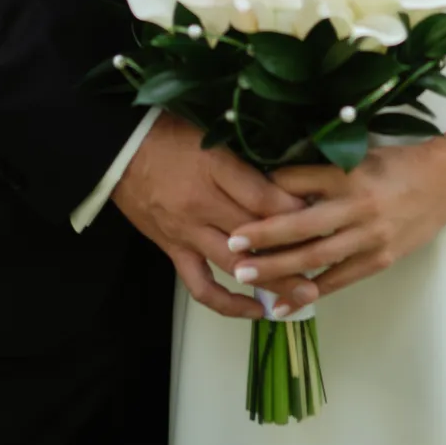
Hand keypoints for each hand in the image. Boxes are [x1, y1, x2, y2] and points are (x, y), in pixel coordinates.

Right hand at [111, 113, 319, 320]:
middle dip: (295, 253)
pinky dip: (227, 304)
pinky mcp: (172, 250)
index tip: (326, 218)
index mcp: (213, 168)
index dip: (295, 212)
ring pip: (235, 266)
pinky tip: (254, 310)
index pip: (261, 197)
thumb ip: (246, 163)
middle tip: (328, 265)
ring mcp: (186, 232)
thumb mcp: (210, 137)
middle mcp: (202, 205)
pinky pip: (200, 286)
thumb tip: (289, 183)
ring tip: (304, 296)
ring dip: (272, 283)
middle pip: (256, 236)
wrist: (117, 150)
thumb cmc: (167, 134)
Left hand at [223, 140, 445, 300]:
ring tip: (243, 274)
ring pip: (315, 257)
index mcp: (348, 174)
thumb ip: (321, 170)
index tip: (234, 199)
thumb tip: (273, 181)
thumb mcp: (358, 155)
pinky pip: (337, 280)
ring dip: (277, 268)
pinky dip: (307, 293)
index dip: (265, 190)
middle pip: (302, 224)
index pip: (298, 182)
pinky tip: (280, 304)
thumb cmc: (395, 164)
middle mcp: (357, 206)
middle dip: (263, 236)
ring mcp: (369, 237)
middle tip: (230, 243)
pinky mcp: (378, 260)